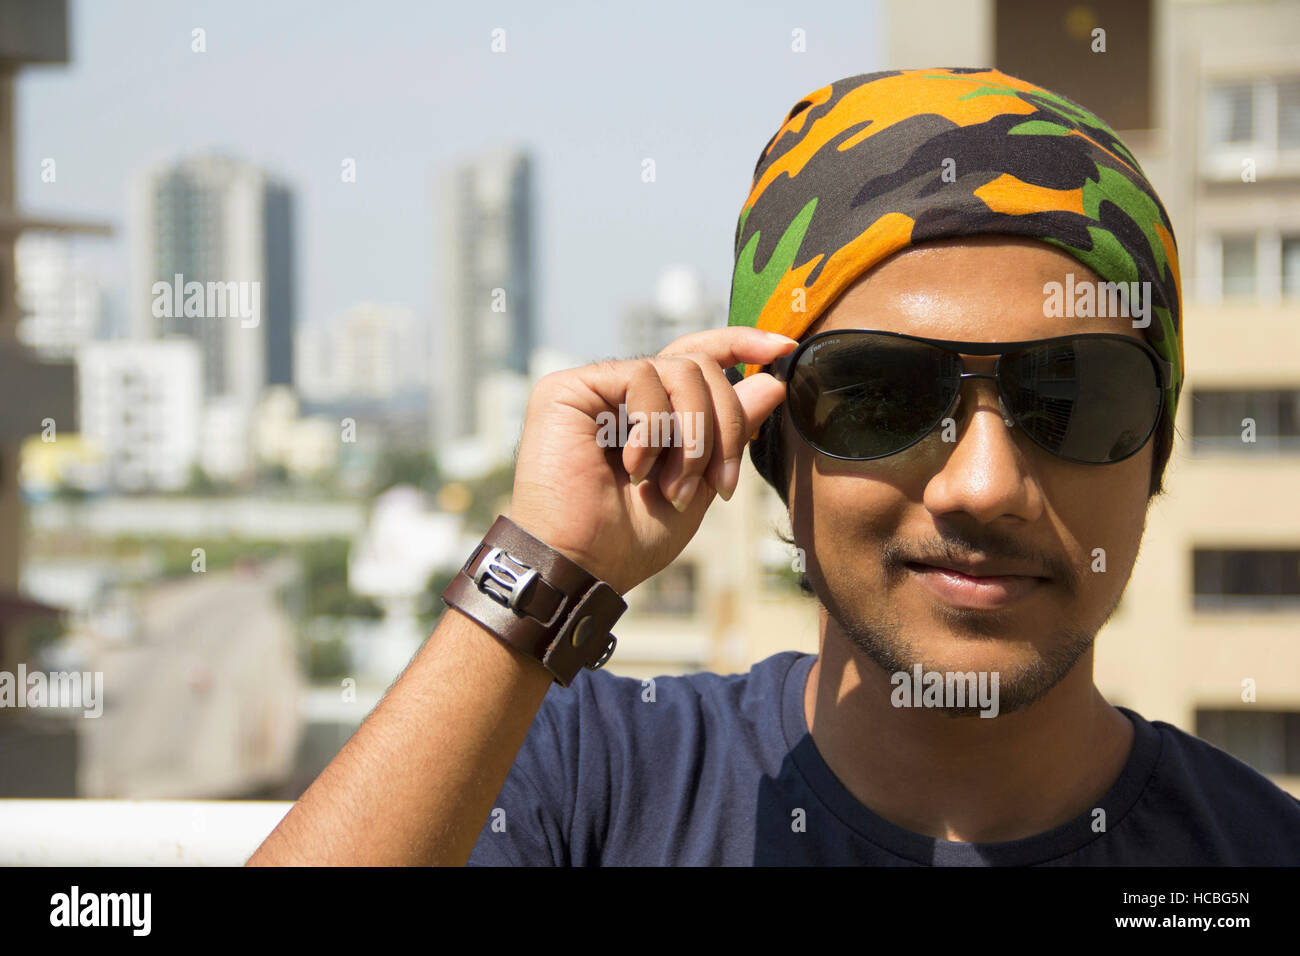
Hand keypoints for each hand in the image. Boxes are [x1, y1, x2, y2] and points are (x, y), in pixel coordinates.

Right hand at [505, 327, 796, 594]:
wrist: (581, 566)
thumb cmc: (630, 539)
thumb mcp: (700, 483)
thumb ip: (730, 432)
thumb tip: (771, 382)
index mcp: (652, 412)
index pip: (699, 358)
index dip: (741, 344)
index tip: (784, 349)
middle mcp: (623, 394)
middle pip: (700, 366)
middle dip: (724, 425)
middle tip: (718, 483)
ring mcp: (595, 388)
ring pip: (679, 369)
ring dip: (693, 435)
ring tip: (673, 487)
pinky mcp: (568, 388)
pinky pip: (642, 376)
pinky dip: (654, 426)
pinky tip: (636, 467)